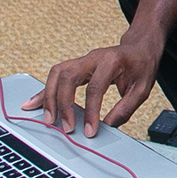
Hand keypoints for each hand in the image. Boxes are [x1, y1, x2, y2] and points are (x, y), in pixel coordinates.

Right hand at [23, 35, 163, 137]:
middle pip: (68, 77)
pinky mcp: (76, 65)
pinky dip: (44, 91)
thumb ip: (126, 107)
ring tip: (48, 120)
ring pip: (57, 74)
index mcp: (111, 61)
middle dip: (63, 104)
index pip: (95, 88)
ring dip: (49, 97)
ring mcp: (82, 60)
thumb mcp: (143, 88)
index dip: (91, 111)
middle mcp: (93, 57)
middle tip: (66, 128)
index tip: (90, 130)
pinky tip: (33, 103)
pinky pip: (55, 76)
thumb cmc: (141, 66)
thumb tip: (108, 126)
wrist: (139, 47)